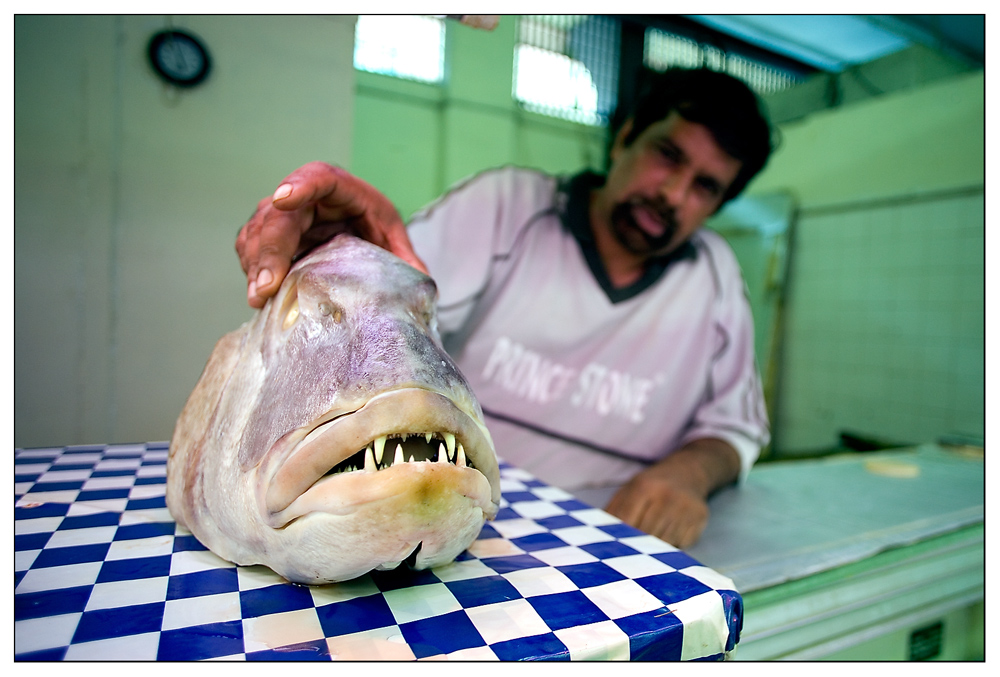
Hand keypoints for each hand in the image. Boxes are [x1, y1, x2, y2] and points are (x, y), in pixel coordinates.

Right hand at [236, 162, 427, 307]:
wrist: (359, 238)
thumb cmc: (376, 234)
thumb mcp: (394, 244)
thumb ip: (406, 262)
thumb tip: (418, 284)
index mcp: (344, 190)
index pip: (320, 177)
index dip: (301, 185)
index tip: (284, 200)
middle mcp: (309, 197)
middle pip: (279, 213)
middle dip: (270, 249)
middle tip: (266, 286)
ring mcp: (284, 214)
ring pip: (258, 229)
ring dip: (255, 263)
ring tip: (260, 298)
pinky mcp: (269, 234)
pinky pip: (250, 245)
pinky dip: (251, 268)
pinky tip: (259, 294)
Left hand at [604, 438, 740, 547]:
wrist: (688, 472)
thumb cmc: (652, 486)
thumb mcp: (629, 489)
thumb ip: (614, 511)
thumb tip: (599, 538)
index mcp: (644, 487)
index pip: (626, 522)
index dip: (619, 540)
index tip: (613, 553)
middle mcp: (666, 496)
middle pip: (646, 536)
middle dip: (636, 548)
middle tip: (630, 558)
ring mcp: (685, 508)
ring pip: (665, 543)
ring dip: (656, 550)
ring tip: (650, 549)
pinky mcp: (700, 518)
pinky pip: (682, 544)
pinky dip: (673, 546)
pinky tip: (670, 537)